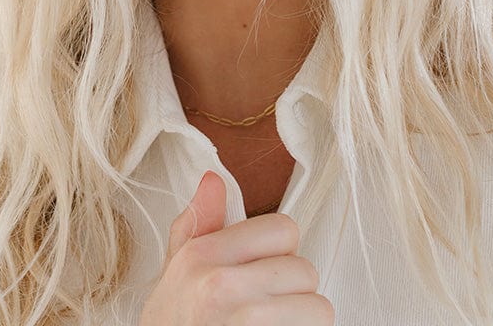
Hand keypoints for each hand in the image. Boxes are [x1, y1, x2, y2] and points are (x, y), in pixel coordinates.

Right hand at [137, 168, 333, 323]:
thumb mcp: (174, 277)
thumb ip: (198, 225)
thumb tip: (213, 181)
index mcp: (202, 257)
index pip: (283, 229)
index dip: (278, 252)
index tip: (263, 273)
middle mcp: (222, 286)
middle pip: (305, 269)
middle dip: (293, 292)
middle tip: (268, 309)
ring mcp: (247, 322)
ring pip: (318, 308)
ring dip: (302, 321)